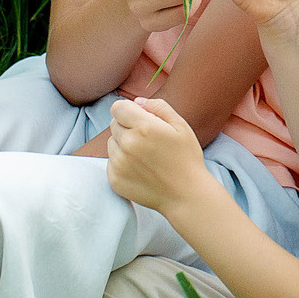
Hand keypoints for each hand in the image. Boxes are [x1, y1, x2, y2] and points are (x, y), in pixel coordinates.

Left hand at [105, 97, 213, 211]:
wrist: (186, 195)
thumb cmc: (187, 158)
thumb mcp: (181, 126)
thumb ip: (158, 107)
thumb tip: (137, 102)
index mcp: (143, 127)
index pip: (117, 107)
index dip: (128, 111)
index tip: (139, 119)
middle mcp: (127, 144)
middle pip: (114, 124)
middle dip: (127, 127)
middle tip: (147, 140)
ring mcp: (119, 163)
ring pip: (111, 143)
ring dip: (123, 145)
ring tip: (144, 156)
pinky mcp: (115, 179)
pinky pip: (111, 162)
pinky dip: (121, 163)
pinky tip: (140, 169)